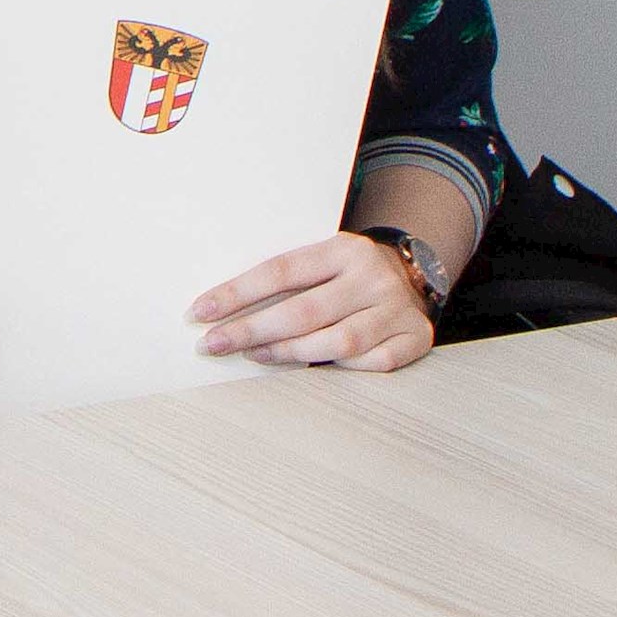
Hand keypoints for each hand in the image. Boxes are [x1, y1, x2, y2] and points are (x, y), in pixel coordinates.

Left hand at [191, 232, 436, 371]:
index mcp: (343, 248)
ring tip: (256, 354)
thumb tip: (221, 309)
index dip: (236, 293)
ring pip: (336, 342)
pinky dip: (341, 368)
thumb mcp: (323, 259)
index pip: (280, 271)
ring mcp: (397, 309)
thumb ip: (288, 279)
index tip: (200, 313)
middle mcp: (372, 276)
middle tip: (213, 344)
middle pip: (303, 311)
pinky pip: (371, 363)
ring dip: (288, 354)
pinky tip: (318, 366)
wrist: (415, 276)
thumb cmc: (349, 274)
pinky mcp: (416, 338)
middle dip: (251, 331)